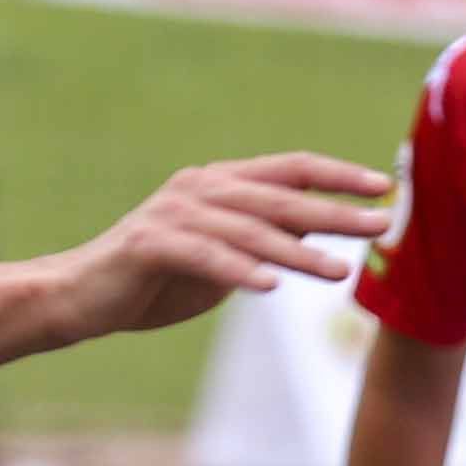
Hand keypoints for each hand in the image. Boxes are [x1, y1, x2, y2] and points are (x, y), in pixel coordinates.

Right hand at [47, 154, 394, 342]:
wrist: (83, 295)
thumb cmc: (157, 278)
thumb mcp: (223, 257)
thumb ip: (263, 241)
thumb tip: (318, 239)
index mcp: (220, 183)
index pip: (290, 170)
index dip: (337, 175)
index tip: (383, 187)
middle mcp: (200, 188)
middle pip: (280, 198)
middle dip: (335, 213)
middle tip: (380, 225)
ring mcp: (174, 214)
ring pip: (249, 230)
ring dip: (298, 252)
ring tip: (341, 272)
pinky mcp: (151, 245)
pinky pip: (205, 257)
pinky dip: (239, 271)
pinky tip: (272, 286)